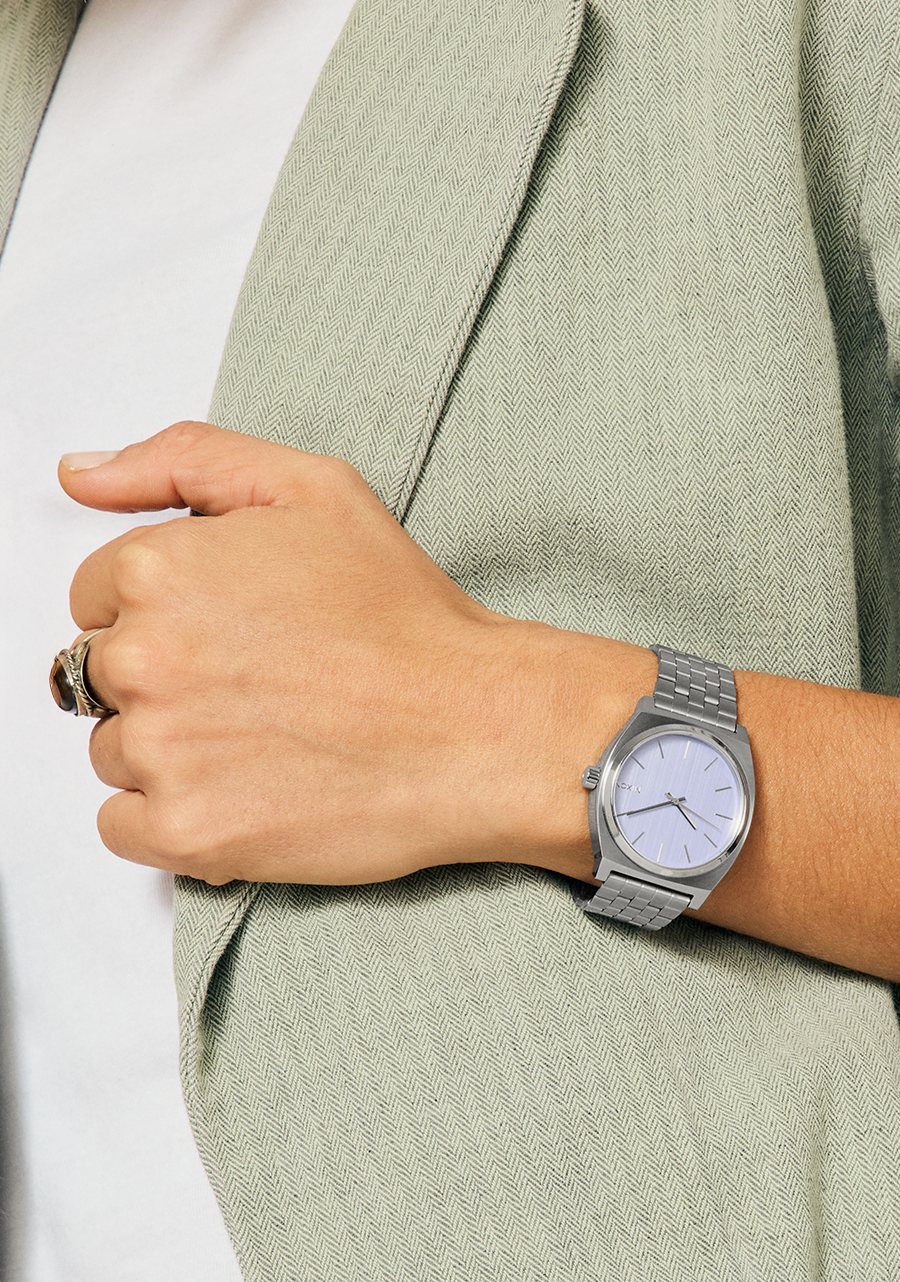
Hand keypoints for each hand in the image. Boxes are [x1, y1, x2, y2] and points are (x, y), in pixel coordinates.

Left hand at [59, 422, 634, 885]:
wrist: (475, 726)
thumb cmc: (405, 614)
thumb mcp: (309, 489)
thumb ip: (183, 459)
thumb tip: (81, 475)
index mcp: (160, 569)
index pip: (96, 594)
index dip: (166, 610)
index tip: (231, 630)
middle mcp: (144, 660)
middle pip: (99, 674)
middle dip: (164, 677)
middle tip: (256, 684)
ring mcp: (160, 753)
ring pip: (111, 750)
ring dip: (167, 748)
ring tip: (261, 737)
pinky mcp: (185, 834)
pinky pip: (120, 827)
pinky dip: (168, 816)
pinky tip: (239, 789)